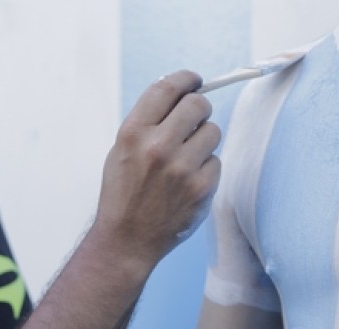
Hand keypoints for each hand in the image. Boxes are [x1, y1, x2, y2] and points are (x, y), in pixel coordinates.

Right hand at [95, 70, 221, 262]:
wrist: (127, 239)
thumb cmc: (124, 192)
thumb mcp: (122, 150)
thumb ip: (149, 122)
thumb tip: (181, 94)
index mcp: (133, 133)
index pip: (167, 88)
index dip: (185, 79)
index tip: (194, 80)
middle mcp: (158, 147)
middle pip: (198, 104)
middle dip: (200, 108)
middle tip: (196, 118)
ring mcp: (182, 168)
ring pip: (212, 131)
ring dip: (204, 139)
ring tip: (186, 158)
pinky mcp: (201, 188)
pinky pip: (216, 161)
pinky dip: (206, 168)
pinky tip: (189, 181)